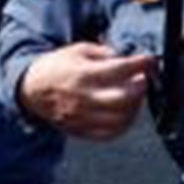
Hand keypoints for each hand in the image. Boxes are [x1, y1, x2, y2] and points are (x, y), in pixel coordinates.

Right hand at [19, 43, 154, 139]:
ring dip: (135, 107)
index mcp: (83, 75)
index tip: (151, 60)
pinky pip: (108, 134)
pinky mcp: (79, 130)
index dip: (141, 64)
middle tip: (144, 78)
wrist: (31, 89)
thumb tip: (130, 62)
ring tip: (135, 95)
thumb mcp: (82, 49)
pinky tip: (127, 113)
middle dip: (141, 87)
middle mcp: (83, 98)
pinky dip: (123, 125)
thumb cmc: (60, 66)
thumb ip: (107, 54)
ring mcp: (80, 117)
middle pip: (123, 98)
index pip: (120, 70)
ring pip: (119, 119)